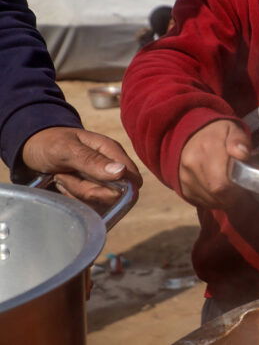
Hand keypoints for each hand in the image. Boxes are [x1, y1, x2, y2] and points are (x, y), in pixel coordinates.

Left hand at [22, 127, 141, 207]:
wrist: (33, 149)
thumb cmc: (50, 143)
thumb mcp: (66, 148)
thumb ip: (92, 160)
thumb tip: (121, 172)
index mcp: (113, 152)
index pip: (132, 180)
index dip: (115, 189)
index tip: (86, 181)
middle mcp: (112, 169)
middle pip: (114, 196)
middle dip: (85, 190)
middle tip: (64, 175)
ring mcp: (102, 182)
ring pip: (100, 204)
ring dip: (75, 194)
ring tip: (61, 177)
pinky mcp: (92, 193)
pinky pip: (89, 208)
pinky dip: (72, 200)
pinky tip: (62, 186)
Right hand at [179, 119, 250, 209]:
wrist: (190, 134)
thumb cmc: (218, 133)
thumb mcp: (232, 129)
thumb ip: (239, 140)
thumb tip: (242, 154)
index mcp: (207, 148)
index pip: (222, 183)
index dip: (236, 191)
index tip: (246, 188)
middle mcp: (191, 163)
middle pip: (215, 193)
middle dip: (232, 197)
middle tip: (241, 191)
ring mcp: (184, 177)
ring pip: (208, 200)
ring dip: (223, 200)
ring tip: (231, 190)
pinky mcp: (181, 187)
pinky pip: (200, 202)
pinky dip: (213, 200)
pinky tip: (219, 191)